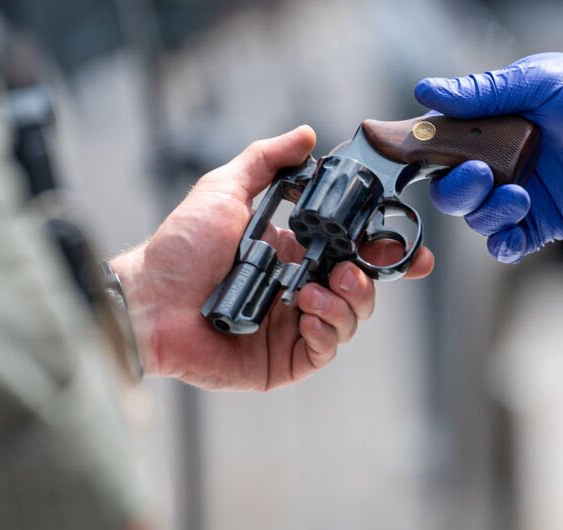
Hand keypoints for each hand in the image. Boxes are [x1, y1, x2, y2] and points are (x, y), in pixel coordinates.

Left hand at [110, 126, 433, 390]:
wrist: (148, 298)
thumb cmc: (181, 247)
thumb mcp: (226, 189)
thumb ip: (267, 161)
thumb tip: (307, 135)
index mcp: (295, 254)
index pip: (354, 255)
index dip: (387, 255)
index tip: (413, 253)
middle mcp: (299, 291)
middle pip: (360, 290)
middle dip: (367, 281)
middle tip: (346, 271)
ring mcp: (291, 328)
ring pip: (348, 321)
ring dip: (346, 305)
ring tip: (315, 290)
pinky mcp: (280, 361)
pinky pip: (323, 352)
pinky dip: (327, 332)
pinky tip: (308, 315)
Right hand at [415, 52, 562, 261]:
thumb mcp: (535, 82)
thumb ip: (480, 93)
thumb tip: (425, 92)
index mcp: (487, 127)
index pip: (438, 144)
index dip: (419, 152)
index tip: (407, 154)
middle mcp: (496, 163)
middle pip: (448, 191)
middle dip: (456, 189)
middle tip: (482, 174)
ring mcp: (518, 195)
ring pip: (476, 219)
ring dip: (488, 211)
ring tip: (522, 194)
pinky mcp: (542, 222)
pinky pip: (507, 244)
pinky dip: (503, 242)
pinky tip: (516, 228)